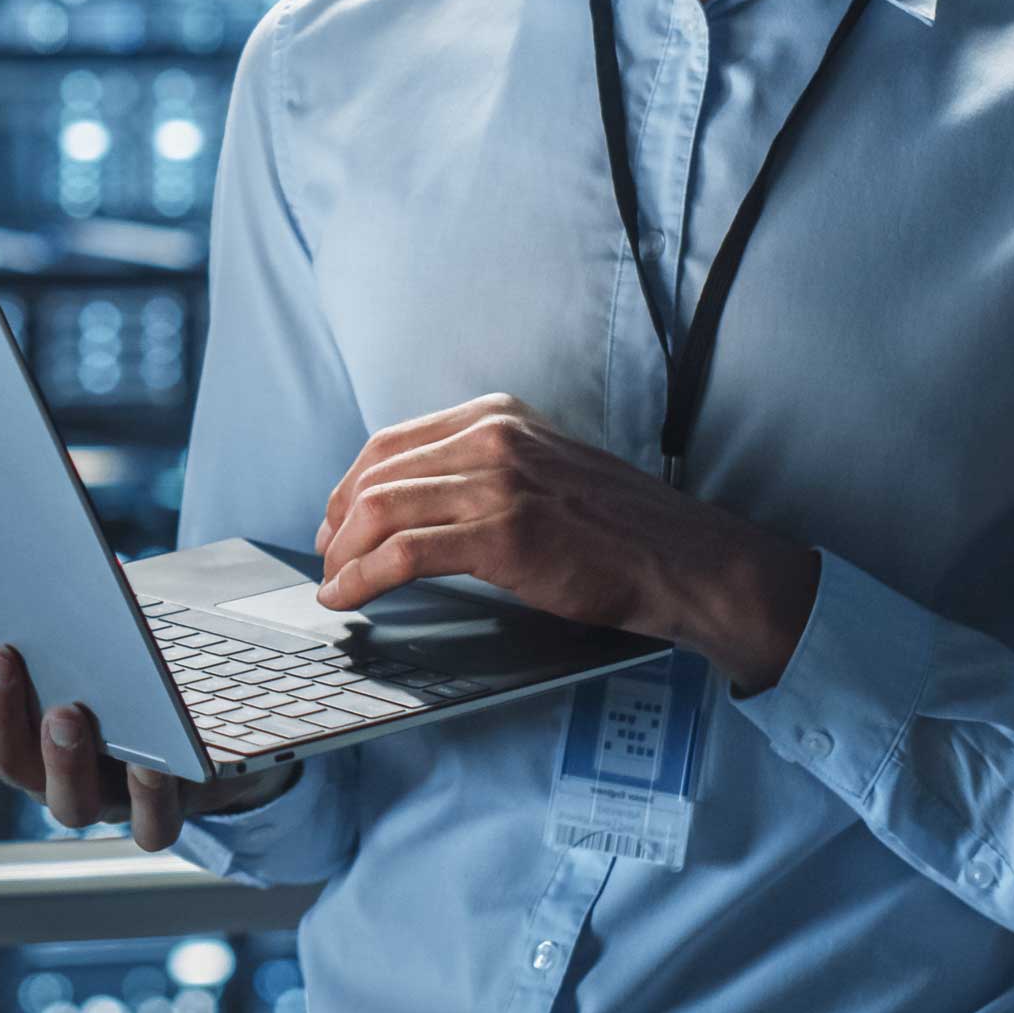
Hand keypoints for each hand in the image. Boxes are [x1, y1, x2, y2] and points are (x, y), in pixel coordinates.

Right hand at [0, 643, 298, 850]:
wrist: (218, 737)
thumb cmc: (135, 678)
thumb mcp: (90, 642)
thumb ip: (62, 618)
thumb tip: (58, 557)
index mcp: (22, 731)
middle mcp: (51, 772)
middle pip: (7, 762)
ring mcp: (104, 799)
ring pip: (67, 803)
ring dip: (60, 758)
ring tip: (65, 713)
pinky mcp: (161, 812)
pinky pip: (149, 823)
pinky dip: (147, 795)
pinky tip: (150, 761)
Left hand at [311, 394, 820, 693]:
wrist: (686, 562)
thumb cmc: (619, 528)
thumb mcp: (543, 468)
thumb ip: (483, 468)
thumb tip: (412, 501)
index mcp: (498, 415)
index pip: (390, 443)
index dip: (347, 487)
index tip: (334, 521)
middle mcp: (493, 436)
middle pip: (376, 474)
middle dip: (338, 523)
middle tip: (328, 560)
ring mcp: (498, 482)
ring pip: (381, 511)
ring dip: (344, 554)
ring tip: (336, 584)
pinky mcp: (504, 533)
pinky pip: (405, 553)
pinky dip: (363, 577)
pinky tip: (350, 597)